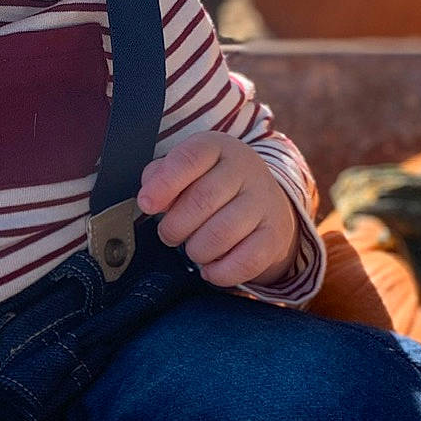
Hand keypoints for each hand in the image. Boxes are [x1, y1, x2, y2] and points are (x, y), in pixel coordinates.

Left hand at [138, 132, 299, 288]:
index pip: (189, 158)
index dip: (164, 183)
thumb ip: (161, 177)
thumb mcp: (187, 172)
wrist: (265, 205)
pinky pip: (244, 261)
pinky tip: (211, 268)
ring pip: (220, 234)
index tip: (146, 203)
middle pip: (201, 200)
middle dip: (175, 226)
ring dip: (196, 251)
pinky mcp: (274, 235)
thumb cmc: (213, 188)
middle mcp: (245, 169)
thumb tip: (149, 196)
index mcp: (217, 147)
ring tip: (194, 248)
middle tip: (170, 234)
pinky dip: (220, 272)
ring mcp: (264, 202)